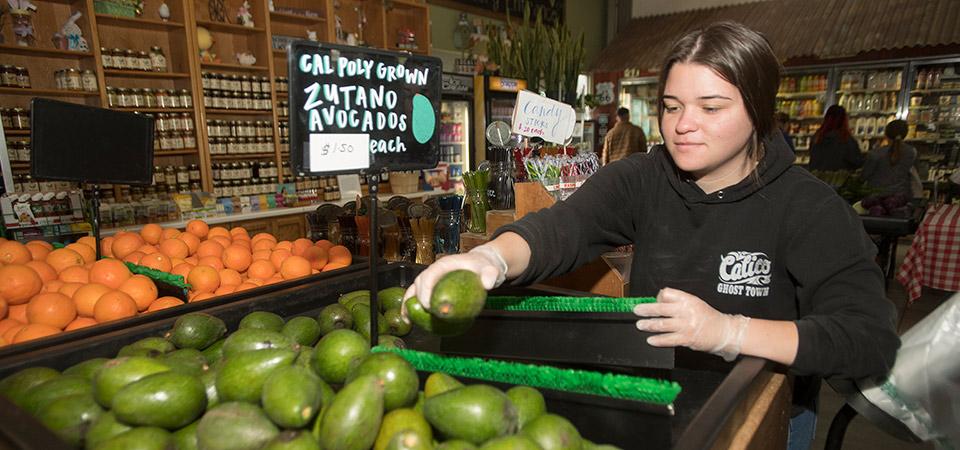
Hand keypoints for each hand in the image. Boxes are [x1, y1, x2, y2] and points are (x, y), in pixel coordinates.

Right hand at [402, 245, 506, 311]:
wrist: (483, 265)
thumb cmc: (484, 267)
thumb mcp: (491, 270)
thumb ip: (490, 275)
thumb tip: (487, 284)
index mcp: (445, 264)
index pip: (430, 274)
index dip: (426, 289)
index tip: (429, 306)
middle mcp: (435, 270)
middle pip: (419, 282)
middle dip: (417, 299)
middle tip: (425, 315)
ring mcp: (433, 279)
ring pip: (414, 289)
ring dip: (408, 304)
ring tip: (407, 320)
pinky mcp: (433, 288)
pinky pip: (419, 296)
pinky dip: (412, 307)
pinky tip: (411, 321)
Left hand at [633, 287, 750, 361]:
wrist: (725, 332)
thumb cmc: (709, 318)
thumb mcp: (696, 303)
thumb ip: (679, 302)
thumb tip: (659, 301)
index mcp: (689, 300)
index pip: (668, 294)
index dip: (659, 297)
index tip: (655, 301)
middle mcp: (686, 311)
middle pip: (661, 308)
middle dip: (646, 309)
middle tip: (637, 310)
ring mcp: (686, 325)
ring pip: (662, 324)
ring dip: (649, 325)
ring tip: (640, 325)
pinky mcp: (687, 338)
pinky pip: (669, 339)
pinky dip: (658, 340)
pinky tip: (651, 340)